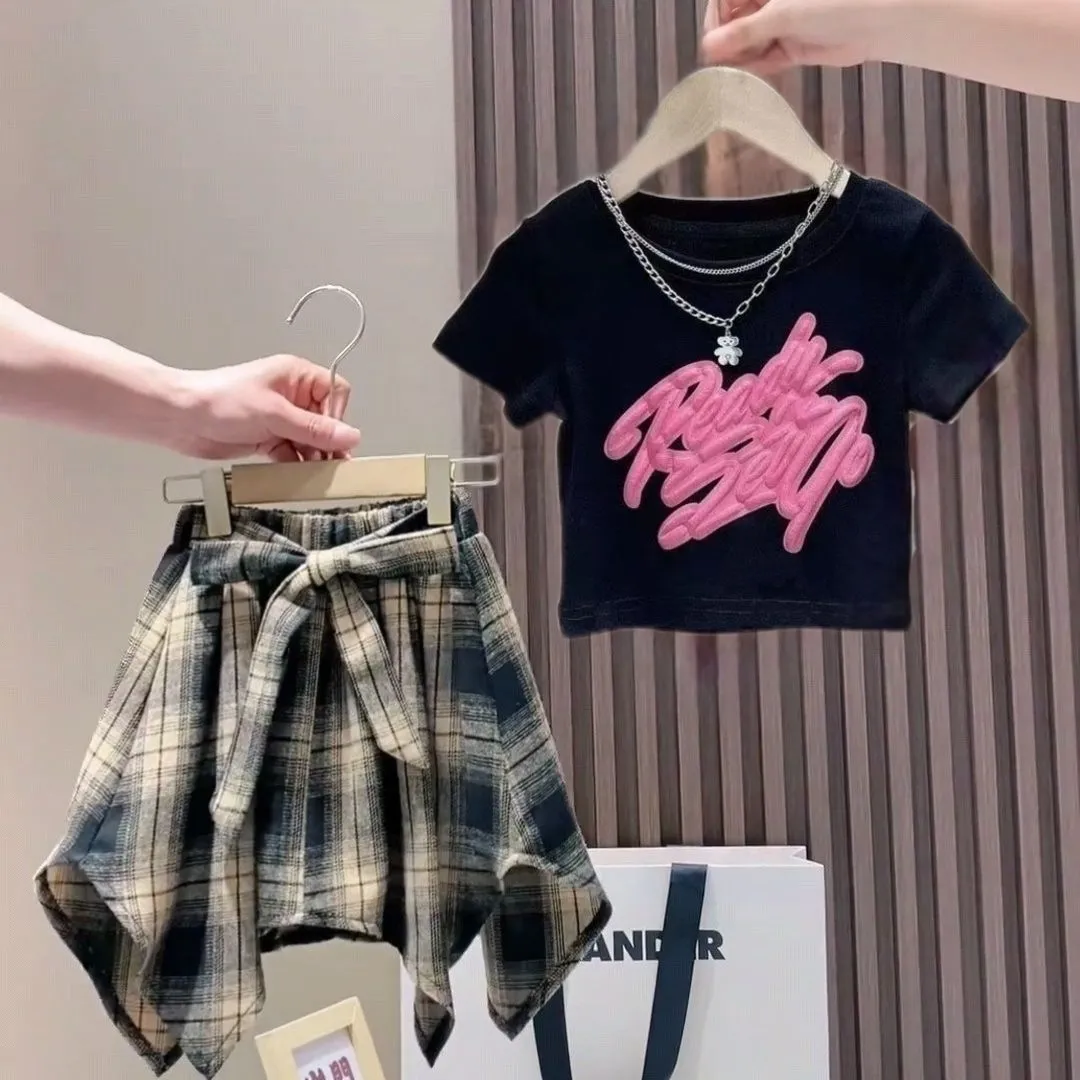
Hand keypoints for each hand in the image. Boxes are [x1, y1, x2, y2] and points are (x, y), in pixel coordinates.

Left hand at [168, 354, 360, 461]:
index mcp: (295, 376)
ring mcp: (279, 418)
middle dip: (328, 442)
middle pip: (326, 420)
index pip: (335, 392)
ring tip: (315, 474)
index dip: (337, 415)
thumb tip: (350, 436)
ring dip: (313, 457)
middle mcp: (291, 395)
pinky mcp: (268, 438)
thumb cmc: (220, 401)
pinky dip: (296, 465)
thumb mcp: (274, 414)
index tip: (332, 437)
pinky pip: (293, 453)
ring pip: (311, 440)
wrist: (181, 419)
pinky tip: (297, 475)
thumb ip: (314, 429)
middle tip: (330, 464)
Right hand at [701, 0, 877, 74]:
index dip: (717, 19)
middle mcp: (769, 1)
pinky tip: (751, 75)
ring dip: (740, 59)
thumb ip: (743, 32)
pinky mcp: (790, 47)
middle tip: (724, 63)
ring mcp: (780, 24)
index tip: (712, 43)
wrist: (878, 20)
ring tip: (737, 72)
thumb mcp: (781, 14)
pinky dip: (756, 68)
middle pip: (734, 22)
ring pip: (747, 43)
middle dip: (728, 43)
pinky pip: (764, 59)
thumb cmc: (831, 2)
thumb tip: (707, 47)